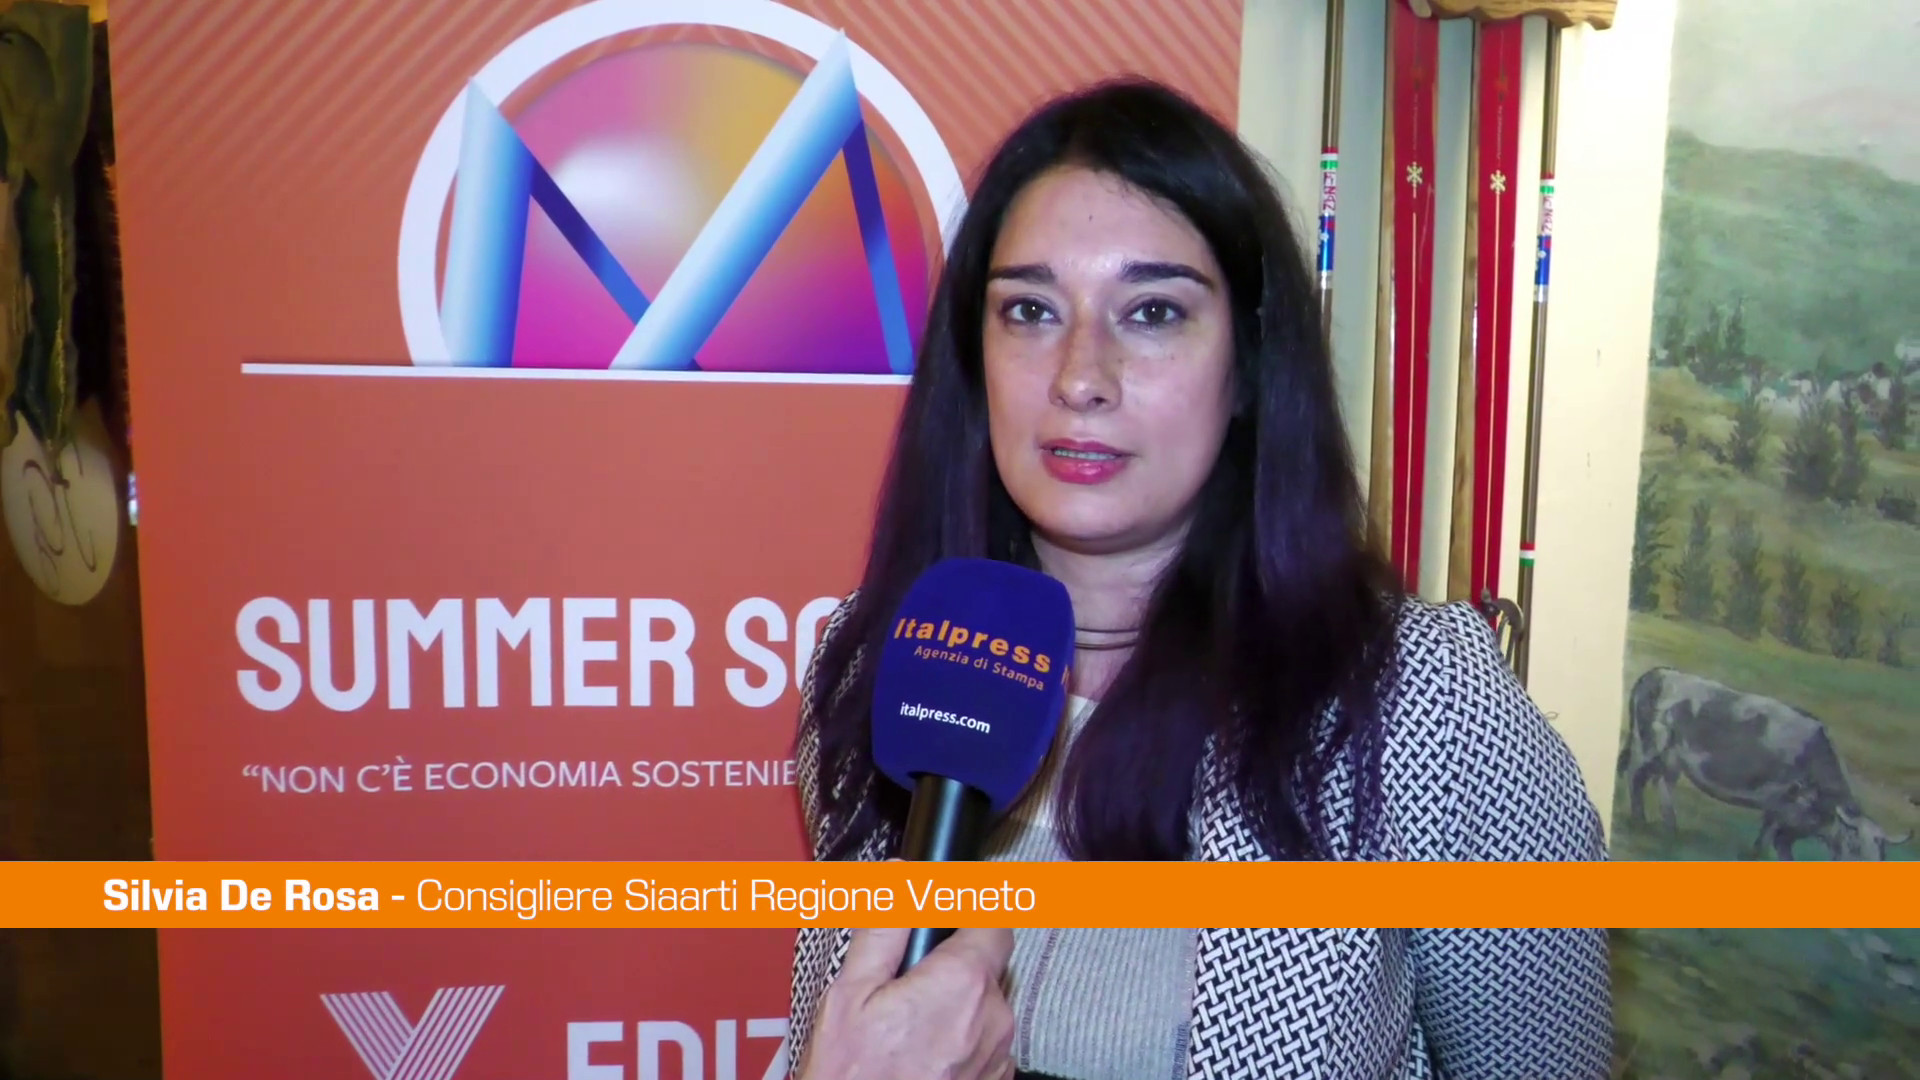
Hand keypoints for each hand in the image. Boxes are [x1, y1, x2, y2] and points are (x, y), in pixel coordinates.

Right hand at [798, 925, 1016, 1079]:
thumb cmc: (852, 1078)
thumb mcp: (850, 994)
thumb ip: (883, 927)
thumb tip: (901, 876)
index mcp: (963, 984)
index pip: (994, 920)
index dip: (968, 913)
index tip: (943, 922)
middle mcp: (996, 1020)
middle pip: (987, 967)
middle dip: (951, 968)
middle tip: (904, 991)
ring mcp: (1000, 1058)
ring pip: (987, 1008)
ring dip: (957, 1009)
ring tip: (908, 1033)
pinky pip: (987, 1044)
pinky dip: (961, 1043)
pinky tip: (922, 1058)